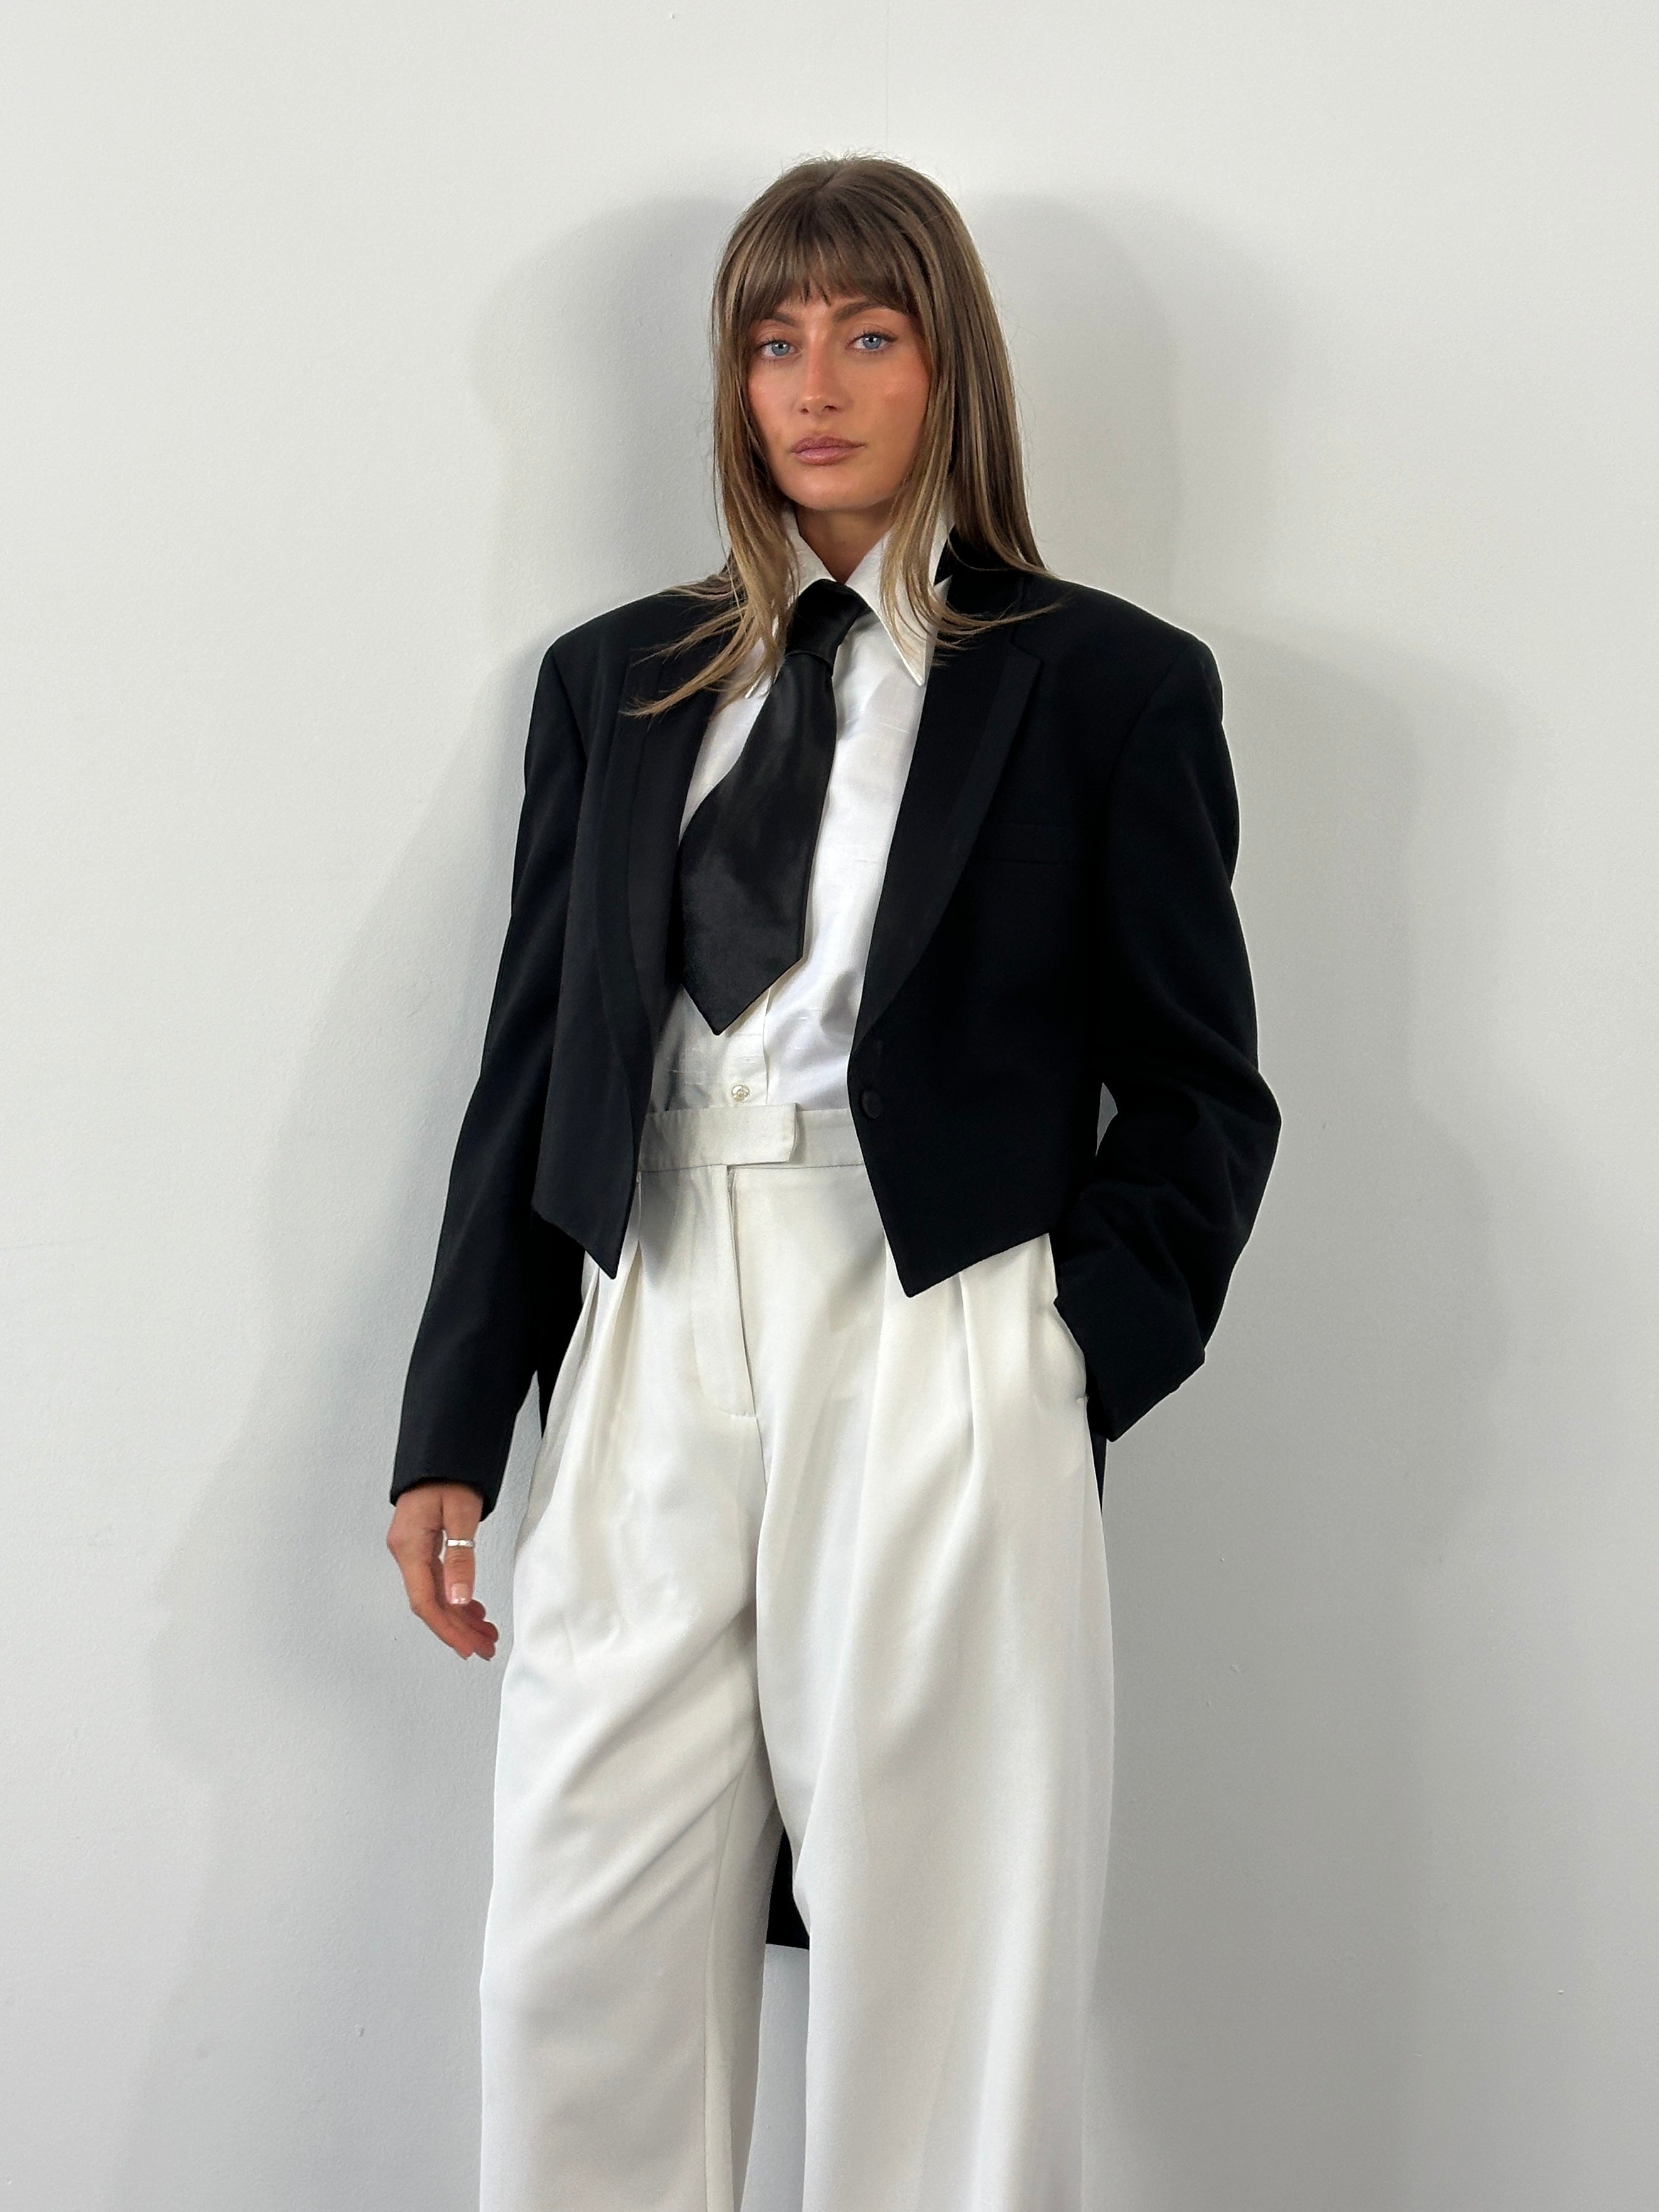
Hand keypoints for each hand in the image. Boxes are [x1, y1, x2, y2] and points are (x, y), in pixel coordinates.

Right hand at [386, 1484, 498, 1659]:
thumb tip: (459, 1599)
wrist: (443, 1450)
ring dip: (459, 1616)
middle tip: (486, 1647)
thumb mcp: (461, 1514)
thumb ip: (460, 1557)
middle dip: (458, 1629)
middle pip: (431, 1603)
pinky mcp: (422, 1545)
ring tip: (486, 1634)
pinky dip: (456, 1597)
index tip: (468, 1648)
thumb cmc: (451, 1475)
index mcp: (410, 1547)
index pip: (425, 1601)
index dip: (447, 1628)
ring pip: (435, 1594)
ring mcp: (412, 1550)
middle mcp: (406, 1552)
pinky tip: (473, 1610)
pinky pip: (437, 1581)